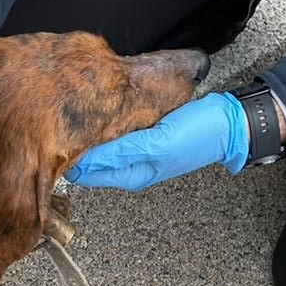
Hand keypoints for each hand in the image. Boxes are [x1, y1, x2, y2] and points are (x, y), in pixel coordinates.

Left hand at [64, 93, 249, 191]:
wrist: (228, 122)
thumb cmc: (199, 136)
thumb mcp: (159, 144)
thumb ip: (124, 151)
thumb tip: (90, 157)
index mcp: (133, 175)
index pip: (88, 174)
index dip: (71, 159)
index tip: (58, 139)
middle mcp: (132, 165)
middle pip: (93, 160)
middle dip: (77, 144)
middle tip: (62, 121)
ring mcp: (138, 150)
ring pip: (103, 144)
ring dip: (92, 131)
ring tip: (77, 113)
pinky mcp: (145, 134)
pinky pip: (118, 131)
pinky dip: (108, 122)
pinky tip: (101, 109)